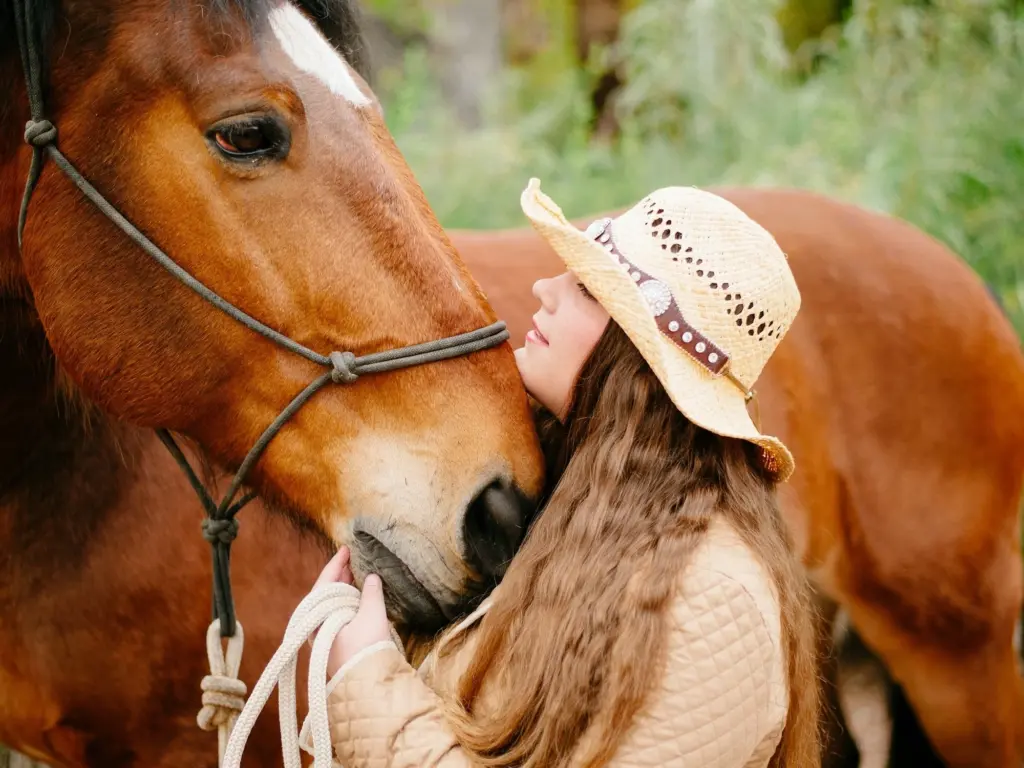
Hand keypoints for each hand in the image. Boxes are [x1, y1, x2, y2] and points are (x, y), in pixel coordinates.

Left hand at [313, 547, 393, 677]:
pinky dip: (347, 603)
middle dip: (339, 576)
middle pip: (325, 594)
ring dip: (344, 589)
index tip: (345, 549)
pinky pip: (338, 616)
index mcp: (318, 618)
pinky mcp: (336, 645)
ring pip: (331, 605)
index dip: (335, 564)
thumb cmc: (366, 650)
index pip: (324, 584)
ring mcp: (326, 637)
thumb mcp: (372, 616)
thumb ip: (371, 593)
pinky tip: (358, 597)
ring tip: (356, 574)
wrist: (368, 687)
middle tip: (352, 560)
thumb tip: (371, 577)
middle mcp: (317, 627)